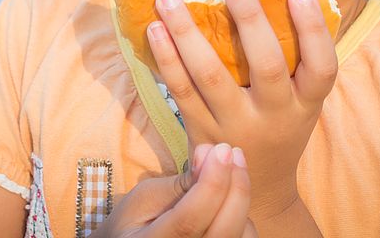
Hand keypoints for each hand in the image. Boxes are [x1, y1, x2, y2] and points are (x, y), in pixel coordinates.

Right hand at [93, 143, 256, 237]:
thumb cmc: (136, 219)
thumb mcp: (146, 196)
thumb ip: (180, 182)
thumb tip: (211, 152)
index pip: (189, 220)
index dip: (211, 184)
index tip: (222, 149)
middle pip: (223, 231)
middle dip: (235, 188)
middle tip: (233, 152)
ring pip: (240, 234)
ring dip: (238, 200)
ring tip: (225, 175)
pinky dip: (243, 217)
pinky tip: (227, 201)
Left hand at [147, 0, 338, 219]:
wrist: (257, 189)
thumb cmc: (283, 125)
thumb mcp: (303, 99)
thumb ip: (299, 56)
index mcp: (306, 103)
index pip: (321, 67)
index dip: (313, 29)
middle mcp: (275, 116)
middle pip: (266, 65)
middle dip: (249, 19)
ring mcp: (235, 126)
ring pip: (211, 76)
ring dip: (188, 33)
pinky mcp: (201, 131)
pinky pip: (181, 92)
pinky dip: (166, 59)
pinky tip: (155, 29)